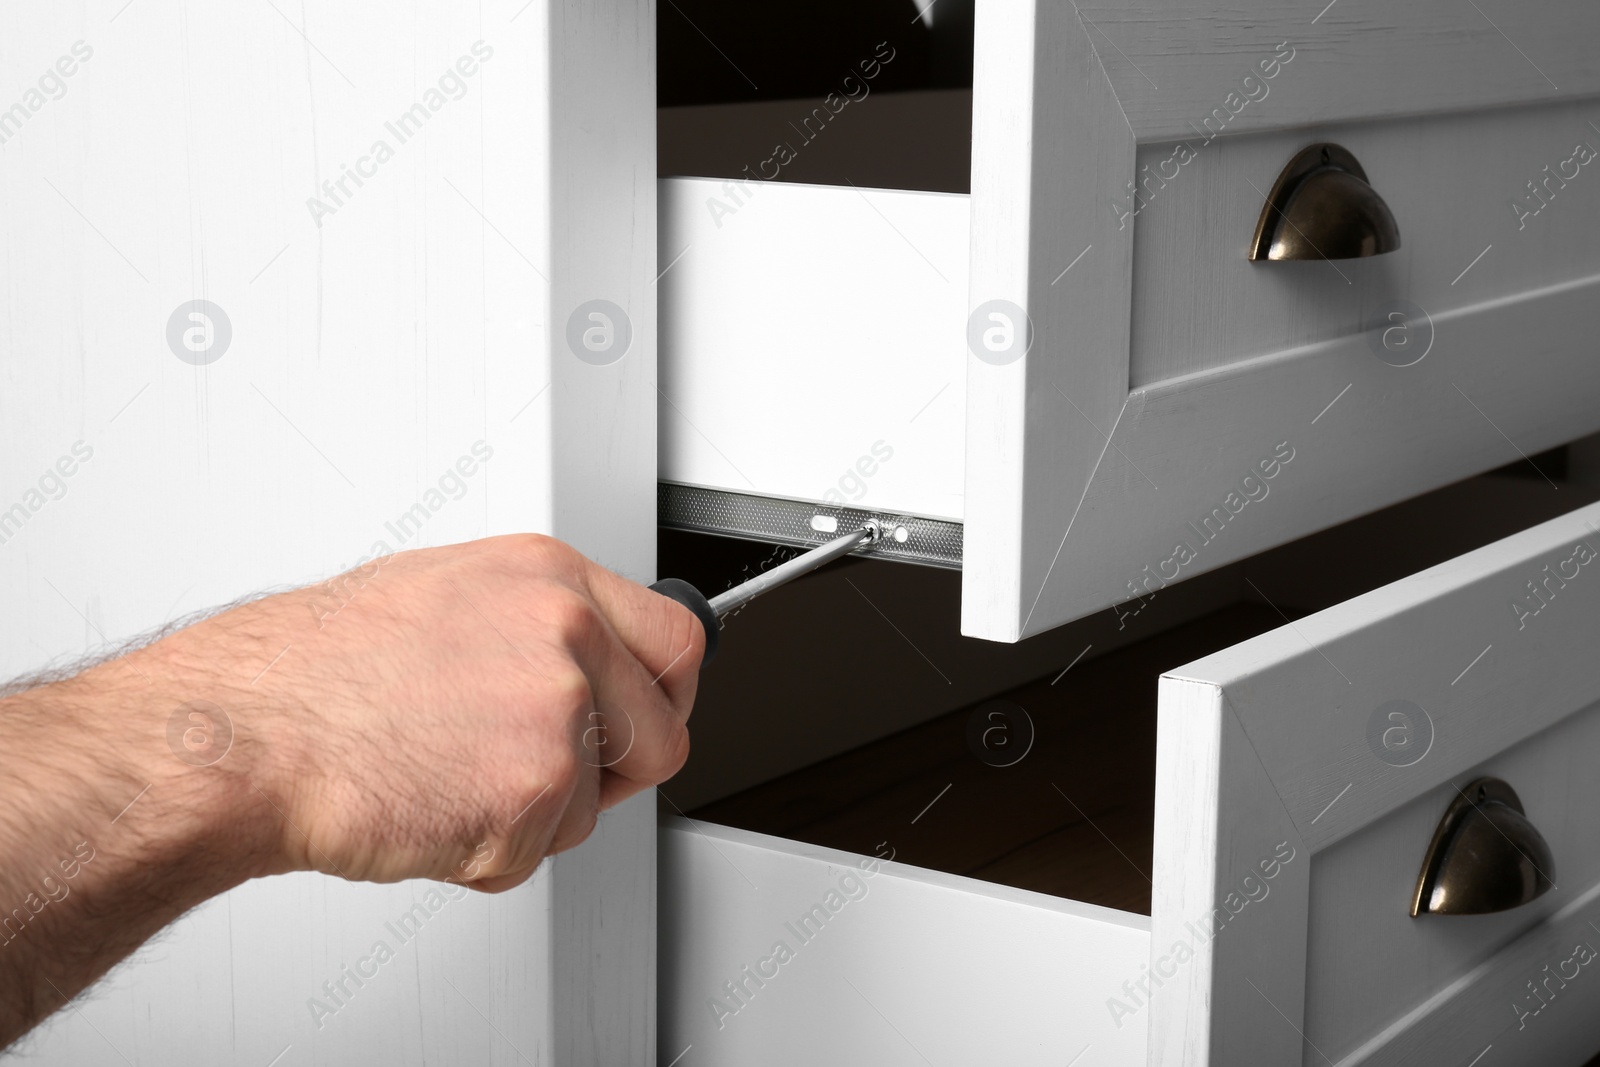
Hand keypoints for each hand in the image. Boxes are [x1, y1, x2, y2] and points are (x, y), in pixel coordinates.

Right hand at [146, 534, 703, 891]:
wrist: (253, 728)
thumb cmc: (320, 667)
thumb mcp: (448, 592)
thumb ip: (537, 620)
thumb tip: (590, 654)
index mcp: (552, 578)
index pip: (678, 640)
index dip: (667, 694)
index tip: (650, 715)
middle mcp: (568, 636)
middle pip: (663, 736)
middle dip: (616, 774)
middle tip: (543, 774)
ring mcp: (556, 714)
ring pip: (596, 805)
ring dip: (534, 815)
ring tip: (449, 774)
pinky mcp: (533, 793)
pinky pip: (538, 853)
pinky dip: (486, 853)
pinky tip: (430, 804)